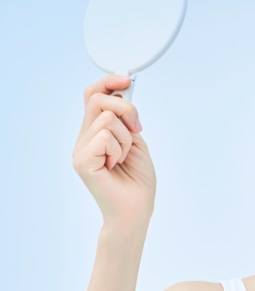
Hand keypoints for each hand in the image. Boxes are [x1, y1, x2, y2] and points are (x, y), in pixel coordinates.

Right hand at [73, 75, 155, 223]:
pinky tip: (116, 166)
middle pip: (98, 99)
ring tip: (124, 158)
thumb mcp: (136, 141)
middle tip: (137, 130)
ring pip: (107, 119)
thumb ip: (125, 120)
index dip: (108, 83)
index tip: (127, 80)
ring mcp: (80, 150)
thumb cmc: (138, 181)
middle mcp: (83, 139)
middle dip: (127, 109)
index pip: (93, 96)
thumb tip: (122, 92)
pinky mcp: (82, 161)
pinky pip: (105, 137)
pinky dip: (119, 150)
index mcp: (95, 133)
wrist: (136, 210)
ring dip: (126, 138)